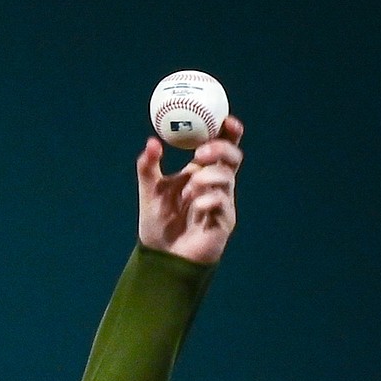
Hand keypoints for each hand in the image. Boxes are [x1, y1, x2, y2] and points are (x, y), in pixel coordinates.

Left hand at [137, 115, 242, 265]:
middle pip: (233, 157)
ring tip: (187, 193)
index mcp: (202, 171)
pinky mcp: (223, 222)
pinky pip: (221, 201)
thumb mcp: (149, 192)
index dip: (229, 131)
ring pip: (226, 177)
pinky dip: (207, 199)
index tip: (226, 120)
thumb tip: (152, 142)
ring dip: (206, 178)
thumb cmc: (159, 225)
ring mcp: (222, 203)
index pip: (222, 145)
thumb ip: (148, 167)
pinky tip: (195, 208)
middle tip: (199, 154)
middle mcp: (216, 184)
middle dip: (219, 149)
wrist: (160, 259)